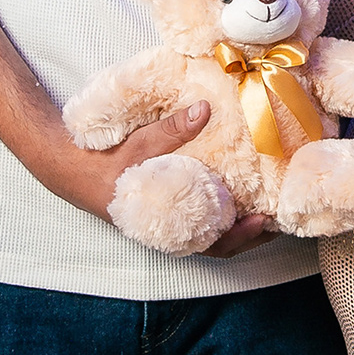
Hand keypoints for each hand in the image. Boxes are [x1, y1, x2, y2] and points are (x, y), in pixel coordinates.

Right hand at [42, 101, 274, 256]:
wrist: (69, 168)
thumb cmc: (103, 164)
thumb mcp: (137, 146)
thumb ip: (170, 130)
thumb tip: (205, 109)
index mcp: (169, 227)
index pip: (214, 245)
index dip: (243, 236)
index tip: (264, 219)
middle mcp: (176, 230)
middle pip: (225, 241)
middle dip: (255, 230)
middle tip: (283, 209)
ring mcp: (176, 219)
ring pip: (218, 229)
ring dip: (244, 218)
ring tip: (272, 197)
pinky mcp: (173, 205)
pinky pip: (207, 212)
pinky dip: (227, 203)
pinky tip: (242, 184)